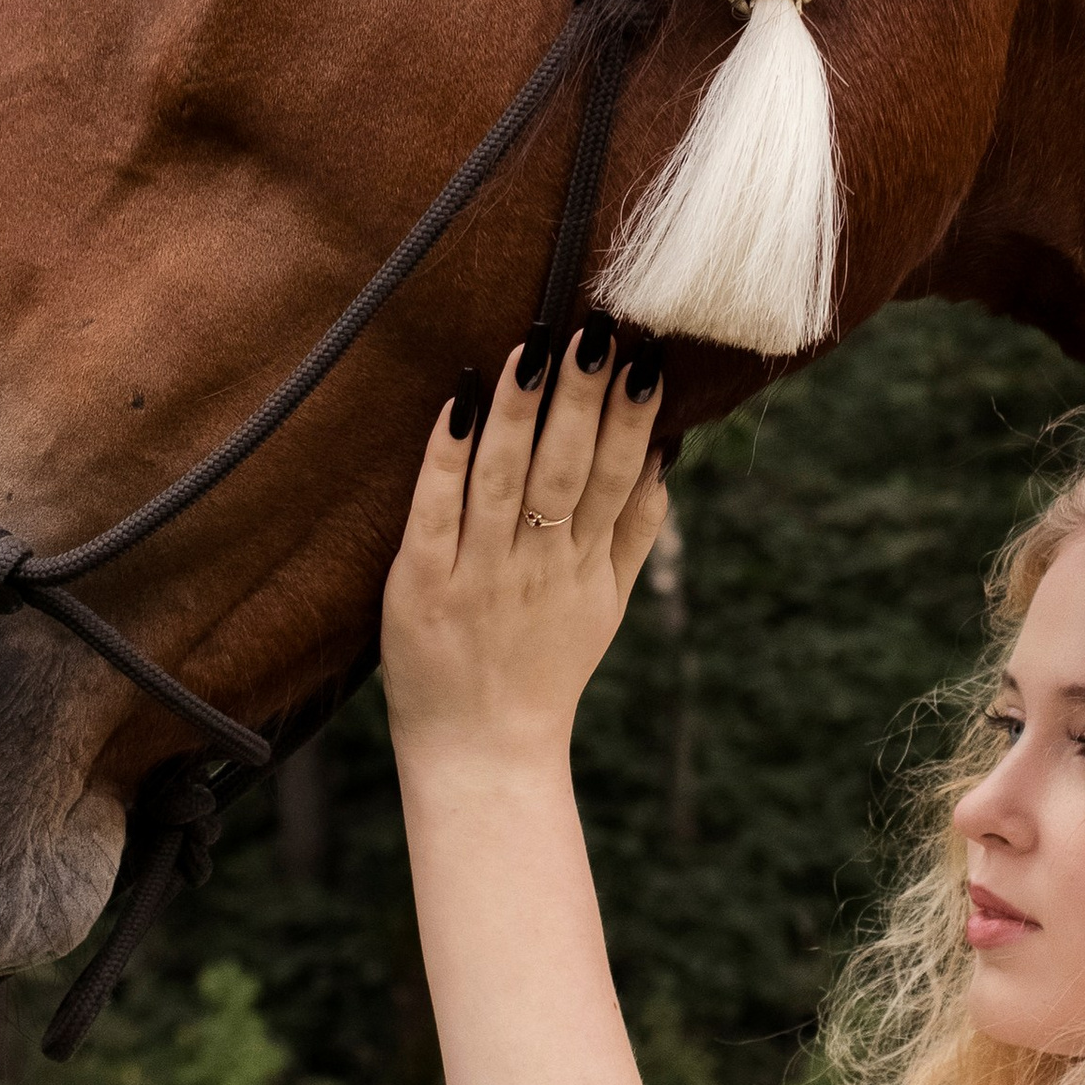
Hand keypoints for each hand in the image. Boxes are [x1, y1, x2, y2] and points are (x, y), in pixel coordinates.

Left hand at [382, 328, 667, 775]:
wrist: (482, 754)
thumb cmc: (544, 670)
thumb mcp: (607, 607)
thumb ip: (637, 534)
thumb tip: (665, 458)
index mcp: (587, 568)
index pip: (616, 479)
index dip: (629, 418)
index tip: (642, 357)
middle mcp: (537, 567)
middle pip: (566, 471)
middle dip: (581, 399)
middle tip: (594, 331)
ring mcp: (478, 576)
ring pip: (503, 481)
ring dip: (519, 413)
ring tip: (534, 349)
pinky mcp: (419, 586)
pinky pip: (433, 513)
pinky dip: (444, 459)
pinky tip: (456, 406)